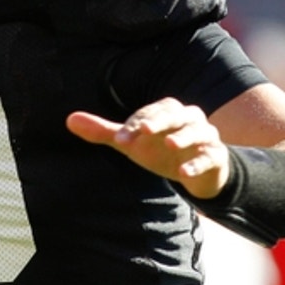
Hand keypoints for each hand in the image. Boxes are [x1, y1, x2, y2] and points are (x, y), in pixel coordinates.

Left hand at [66, 98, 229, 200]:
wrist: (197, 170)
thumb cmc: (159, 149)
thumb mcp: (131, 142)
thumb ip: (104, 132)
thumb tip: (69, 119)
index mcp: (165, 111)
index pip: (147, 115)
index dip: (133, 127)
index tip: (119, 140)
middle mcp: (187, 118)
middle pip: (173, 115)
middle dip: (158, 121)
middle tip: (144, 130)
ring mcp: (204, 135)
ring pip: (196, 131)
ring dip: (183, 137)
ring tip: (171, 145)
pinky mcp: (215, 155)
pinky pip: (209, 156)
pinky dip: (198, 163)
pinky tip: (184, 173)